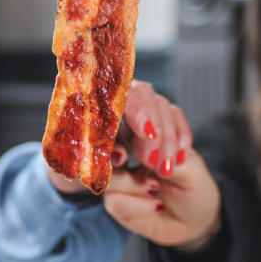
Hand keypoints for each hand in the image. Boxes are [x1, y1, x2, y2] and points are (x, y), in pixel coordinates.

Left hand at [47, 79, 189, 193]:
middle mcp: (120, 93)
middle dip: (156, 128)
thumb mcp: (85, 162)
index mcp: (96, 98)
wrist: (83, 163)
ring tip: (165, 169)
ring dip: (168, 138)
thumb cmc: (80, 160)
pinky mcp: (158, 112)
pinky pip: (175, 116)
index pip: (120, 91)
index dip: (138, 110)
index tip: (147, 133)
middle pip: (146, 94)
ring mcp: (141, 101)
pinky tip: (180, 159)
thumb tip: (120, 156)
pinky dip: (180, 137)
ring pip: (162, 106)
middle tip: (155, 161)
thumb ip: (99, 158)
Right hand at [102, 80, 220, 248]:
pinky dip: (139, 204)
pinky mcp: (111, 196)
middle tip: (156, 163)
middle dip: (135, 145)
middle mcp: (125, 139)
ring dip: (136, 181)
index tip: (149, 132)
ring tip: (157, 188)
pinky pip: (114, 197)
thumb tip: (136, 150)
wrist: (194, 220)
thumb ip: (165, 151)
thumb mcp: (189, 164)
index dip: (137, 109)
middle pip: (111, 125)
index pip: (136, 99)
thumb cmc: (193, 185)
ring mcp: (114, 169)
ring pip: (109, 166)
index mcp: (147, 123)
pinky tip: (155, 205)